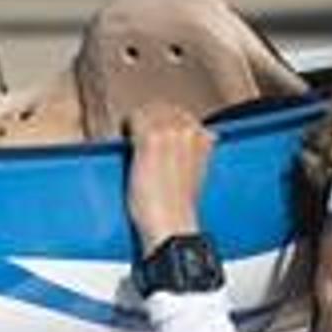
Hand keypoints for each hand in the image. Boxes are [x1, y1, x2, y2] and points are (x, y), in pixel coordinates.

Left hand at [122, 106, 213, 252]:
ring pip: (148, 110)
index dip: (162, 122)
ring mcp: (171, 132)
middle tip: (138, 137)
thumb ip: (195, 154)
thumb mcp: (195, 175)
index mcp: (205, 138)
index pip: (180, 114)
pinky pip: (134, 119)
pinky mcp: (151, 139)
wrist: (171, 224)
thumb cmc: (179, 208)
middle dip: (150, 119)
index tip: (153, 135)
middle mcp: (191, 130)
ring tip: (131, 139)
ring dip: (137, 122)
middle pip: (164, 108)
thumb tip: (197, 141)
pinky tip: (125, 140)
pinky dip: (127, 128)